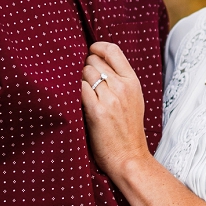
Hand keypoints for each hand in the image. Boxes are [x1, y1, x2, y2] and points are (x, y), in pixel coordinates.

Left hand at [81, 42, 149, 180]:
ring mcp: (110, 99)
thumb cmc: (128, 131)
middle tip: (83, 83)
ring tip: (80, 94)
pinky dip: (73, 90)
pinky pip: (79, 88)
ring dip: (77, 80)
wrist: (129, 157)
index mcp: (133, 82)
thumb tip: (97, 62)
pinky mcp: (97, 111)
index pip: (113, 50)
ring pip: (85, 73)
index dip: (97, 48)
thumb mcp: (133, 100)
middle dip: (85, 68)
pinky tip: (74, 99)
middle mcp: (123, 87)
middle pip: (94, 61)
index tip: (89, 52)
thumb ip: (120, 80)